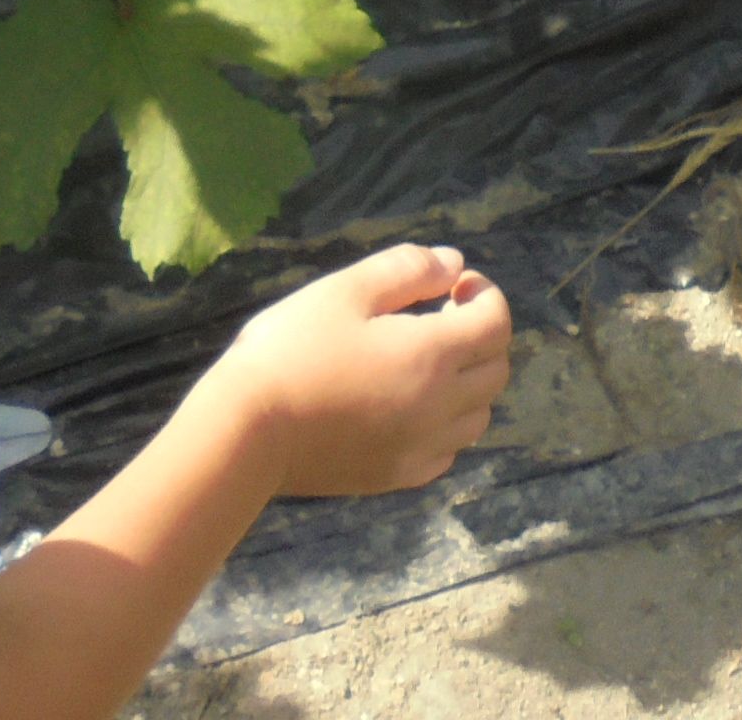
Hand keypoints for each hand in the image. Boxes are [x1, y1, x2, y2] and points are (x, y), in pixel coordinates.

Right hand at [197, 244, 512, 498]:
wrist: (245, 434)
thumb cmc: (291, 350)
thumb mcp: (345, 290)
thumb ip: (407, 270)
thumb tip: (454, 263)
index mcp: (433, 355)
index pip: (496, 323)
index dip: (484, 294)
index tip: (456, 283)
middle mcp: (440, 407)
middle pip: (496, 370)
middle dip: (482, 335)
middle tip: (441, 314)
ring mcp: (421, 449)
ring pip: (478, 415)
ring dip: (469, 383)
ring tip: (426, 361)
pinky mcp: (397, 478)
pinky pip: (447, 451)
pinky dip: (445, 425)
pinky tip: (409, 407)